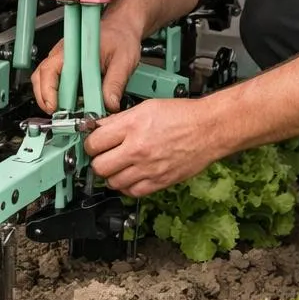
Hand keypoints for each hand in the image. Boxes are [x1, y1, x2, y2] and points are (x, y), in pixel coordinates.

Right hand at [30, 14, 143, 113]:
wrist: (122, 27)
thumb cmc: (120, 36)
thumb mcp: (123, 61)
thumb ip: (116, 83)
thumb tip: (109, 105)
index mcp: (72, 48)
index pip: (50, 70)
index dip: (49, 92)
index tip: (55, 107)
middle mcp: (62, 54)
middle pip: (41, 78)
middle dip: (46, 100)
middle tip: (61, 116)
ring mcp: (62, 60)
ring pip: (45, 82)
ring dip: (51, 99)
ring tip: (66, 114)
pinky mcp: (67, 68)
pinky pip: (56, 83)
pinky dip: (60, 97)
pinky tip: (72, 106)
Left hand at [82, 98, 224, 196]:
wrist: (209, 128)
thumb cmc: (182, 115)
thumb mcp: (146, 107)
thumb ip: (120, 119)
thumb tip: (99, 126)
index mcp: (132, 126)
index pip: (94, 142)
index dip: (90, 143)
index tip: (93, 143)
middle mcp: (138, 149)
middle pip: (100, 166)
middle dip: (98, 160)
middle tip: (103, 155)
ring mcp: (148, 168)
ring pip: (113, 182)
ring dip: (111, 175)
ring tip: (118, 166)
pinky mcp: (159, 182)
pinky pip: (132, 192)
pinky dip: (127, 186)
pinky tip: (130, 176)